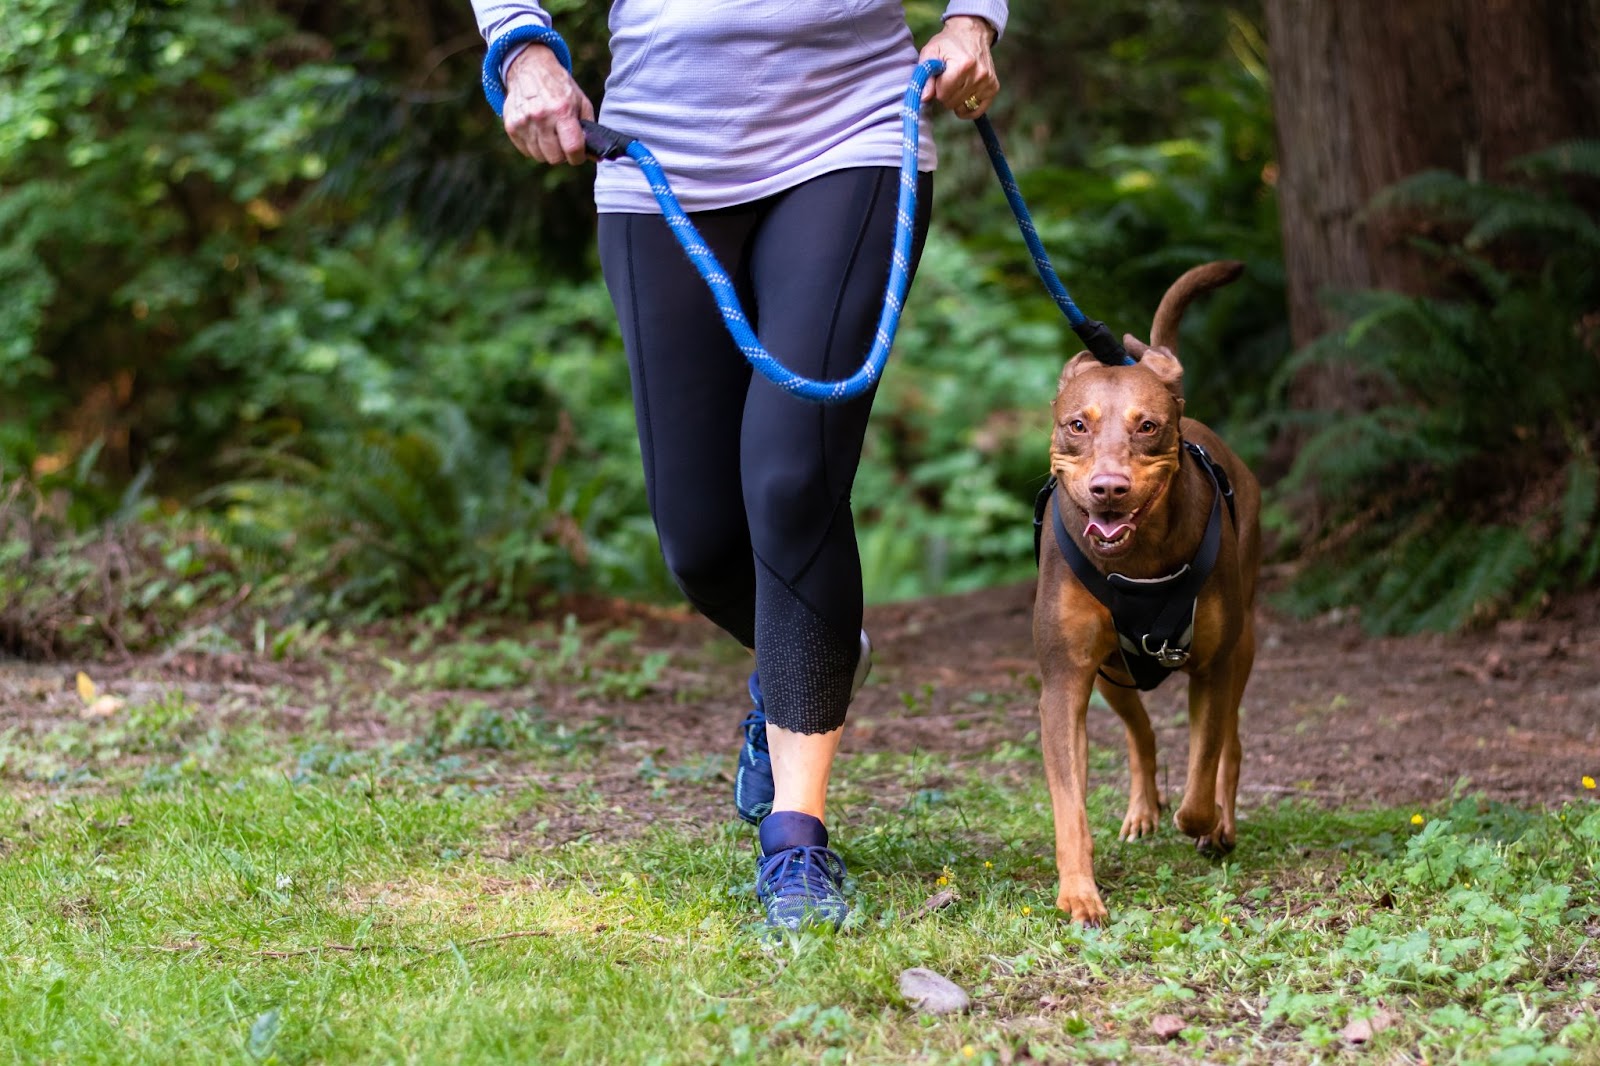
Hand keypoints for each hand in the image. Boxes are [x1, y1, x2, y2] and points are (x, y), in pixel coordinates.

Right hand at [502, 44, 596, 164]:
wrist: (529, 67)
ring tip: (550, 134)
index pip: (573, 148)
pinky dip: (534, 147)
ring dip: (548, 151)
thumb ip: (588, 129)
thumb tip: (596, 156)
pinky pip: (526, 151)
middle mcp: (541, 117)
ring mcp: (523, 122)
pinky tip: (538, 132)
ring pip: (540, 157)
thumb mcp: (580, 101)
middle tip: (563, 142)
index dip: (579, 157)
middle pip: (555, 158)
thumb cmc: (559, 86)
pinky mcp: (511, 126)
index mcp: (562, 110)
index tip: (579, 154)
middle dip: (563, 154)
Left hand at [919, 15, 999, 119]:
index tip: (939, 78)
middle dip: (946, 95)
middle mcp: (978, 74)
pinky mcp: (994, 87)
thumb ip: (925, 76)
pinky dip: (969, 108)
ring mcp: (987, 81)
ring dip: (956, 100)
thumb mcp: (930, 52)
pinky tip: (964, 98)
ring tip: (957, 84)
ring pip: (963, 107)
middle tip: (948, 80)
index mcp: (962, 66)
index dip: (937, 88)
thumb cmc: (948, 43)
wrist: (972, 33)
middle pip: (952, 103)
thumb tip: (924, 98)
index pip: (943, 95)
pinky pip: (978, 110)